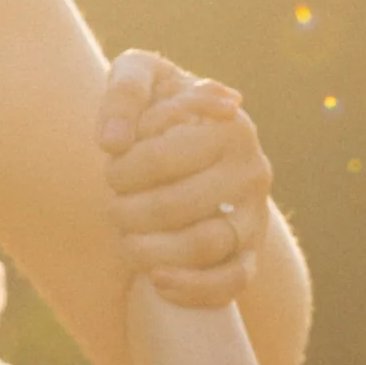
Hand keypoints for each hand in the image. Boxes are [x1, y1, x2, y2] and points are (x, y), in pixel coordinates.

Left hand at [98, 50, 275, 301]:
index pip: (163, 156)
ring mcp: (254, 214)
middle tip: (113, 204)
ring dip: (150, 250)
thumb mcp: (141, 75)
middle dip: (128, 211)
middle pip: (180, 205)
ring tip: (126, 239)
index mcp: (230, 125)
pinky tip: (157, 280)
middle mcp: (252, 170)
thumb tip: (112, 142)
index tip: (110, 165)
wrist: (193, 145)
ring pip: (205, 247)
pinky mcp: (250, 253)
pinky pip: (231, 283)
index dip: (123, 169)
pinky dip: (193, 289)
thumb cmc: (159, 104)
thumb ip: (124, 92)